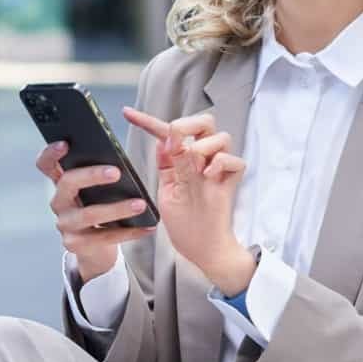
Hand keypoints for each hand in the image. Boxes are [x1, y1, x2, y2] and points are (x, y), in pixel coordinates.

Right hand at [37, 140, 154, 281]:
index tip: (65, 143)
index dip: (51, 153)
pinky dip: (129, 231)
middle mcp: (59, 202)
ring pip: (89, 214)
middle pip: (68, 183)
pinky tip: (145, 226)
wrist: (94, 248)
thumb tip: (120, 160)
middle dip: (92, 175)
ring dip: (117, 208)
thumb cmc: (98, 208)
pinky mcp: (75, 243)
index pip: (46, 164)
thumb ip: (99, 172)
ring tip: (140, 204)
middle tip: (116, 172)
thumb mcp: (95, 190)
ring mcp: (65, 224)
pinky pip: (104, 236)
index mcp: (61, 182)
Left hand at [119, 107, 255, 293]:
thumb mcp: (167, 190)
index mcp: (182, 160)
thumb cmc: (184, 222)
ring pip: (222, 137)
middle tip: (174, 139)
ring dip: (204, 145)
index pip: (167, 133)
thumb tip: (163, 140)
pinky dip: (221, 163)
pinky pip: (235, 161)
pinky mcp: (230, 183)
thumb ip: (166, 165)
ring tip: (193, 163)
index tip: (127, 113)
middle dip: (188, 123)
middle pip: (205, 122)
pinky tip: (208, 175)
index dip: (147, 121)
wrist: (200, 248)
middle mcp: (201, 160)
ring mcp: (217, 171)